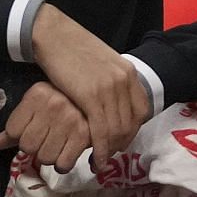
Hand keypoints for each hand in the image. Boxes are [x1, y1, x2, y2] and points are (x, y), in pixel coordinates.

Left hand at [0, 82, 90, 172]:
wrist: (100, 100)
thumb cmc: (64, 103)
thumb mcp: (36, 109)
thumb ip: (13, 129)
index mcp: (36, 95)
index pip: (13, 131)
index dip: (21, 136)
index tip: (34, 131)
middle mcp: (52, 105)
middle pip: (28, 146)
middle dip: (36, 148)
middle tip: (47, 140)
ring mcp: (70, 120)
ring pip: (45, 157)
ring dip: (50, 157)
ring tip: (58, 147)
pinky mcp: (85, 135)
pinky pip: (63, 163)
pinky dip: (63, 165)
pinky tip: (66, 156)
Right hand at [31, 4, 151, 160]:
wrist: (54, 35)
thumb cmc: (74, 50)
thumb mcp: (104, 64)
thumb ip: (114, 82)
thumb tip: (116, 101)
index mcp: (129, 73)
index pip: (142, 110)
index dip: (134, 130)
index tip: (123, 140)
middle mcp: (124, 81)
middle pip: (130, 123)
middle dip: (121, 143)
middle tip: (110, 156)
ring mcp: (108, 89)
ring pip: (117, 129)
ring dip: (110, 149)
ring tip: (102, 161)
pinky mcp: (90, 96)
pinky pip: (101, 129)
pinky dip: (100, 148)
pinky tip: (95, 158)